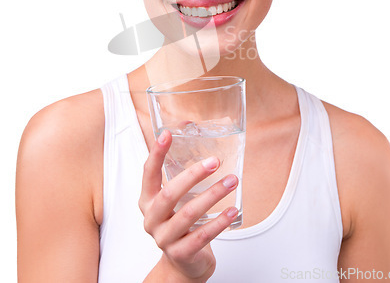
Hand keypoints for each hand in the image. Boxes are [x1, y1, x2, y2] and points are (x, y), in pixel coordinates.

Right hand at [140, 130, 238, 281]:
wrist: (182, 265)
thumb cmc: (181, 225)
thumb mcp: (176, 201)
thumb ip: (183, 178)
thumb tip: (199, 144)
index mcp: (148, 200)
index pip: (148, 173)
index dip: (157, 153)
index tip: (167, 134)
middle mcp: (152, 218)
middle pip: (170, 193)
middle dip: (194, 175)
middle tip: (215, 162)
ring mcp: (164, 238)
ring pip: (189, 213)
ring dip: (213, 194)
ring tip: (231, 181)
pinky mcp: (181, 253)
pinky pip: (202, 236)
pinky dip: (219, 222)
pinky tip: (232, 210)